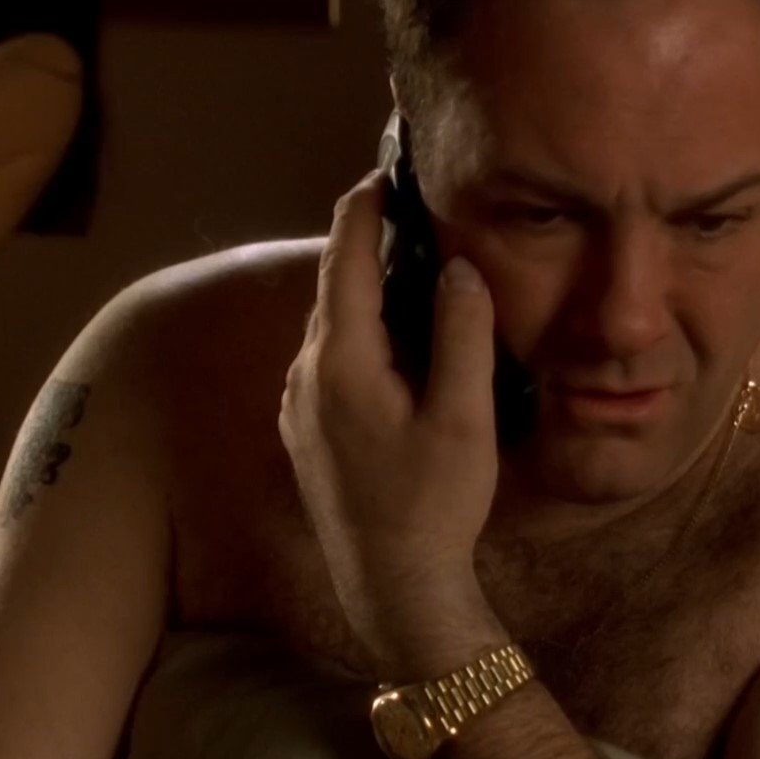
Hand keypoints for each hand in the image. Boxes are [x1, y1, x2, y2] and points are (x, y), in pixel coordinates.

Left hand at [279, 173, 506, 674]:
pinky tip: (398, 345)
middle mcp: (304, 374)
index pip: (345, 254)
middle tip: (414, 209)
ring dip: (365, 292)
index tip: (392, 169)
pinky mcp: (303, 432)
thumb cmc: (434, 506)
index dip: (367, 204)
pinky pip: (328, 359)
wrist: (392, 589)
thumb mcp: (462, 416)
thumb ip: (460, 333)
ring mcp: (297, 405)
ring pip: (331, 324)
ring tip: (414, 269)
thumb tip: (458, 266)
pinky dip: (359, 333)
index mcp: (341, 360)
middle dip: (369, 242)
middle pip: (334, 285)